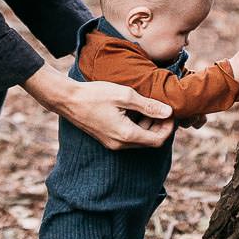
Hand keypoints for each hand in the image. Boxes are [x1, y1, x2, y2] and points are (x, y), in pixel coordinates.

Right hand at [23, 65, 173, 149]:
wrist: (68, 100)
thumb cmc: (96, 94)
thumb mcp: (125, 96)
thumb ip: (148, 106)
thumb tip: (169, 112)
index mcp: (126, 135)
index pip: (158, 140)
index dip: (168, 127)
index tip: (171, 112)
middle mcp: (120, 144)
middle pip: (150, 142)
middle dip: (160, 126)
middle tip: (163, 108)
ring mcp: (112, 143)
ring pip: (139, 140)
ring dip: (148, 126)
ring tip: (150, 106)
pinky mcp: (107, 139)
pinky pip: (128, 137)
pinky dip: (137, 126)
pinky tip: (135, 110)